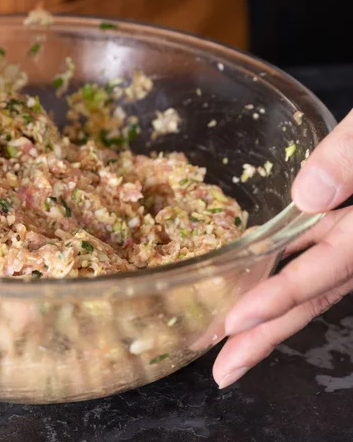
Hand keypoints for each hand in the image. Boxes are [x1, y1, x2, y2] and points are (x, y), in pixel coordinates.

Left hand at [213, 110, 352, 387]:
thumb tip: (309, 195)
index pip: (327, 268)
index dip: (282, 296)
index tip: (237, 323)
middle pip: (318, 294)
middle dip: (270, 334)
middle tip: (226, 371)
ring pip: (319, 282)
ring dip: (276, 316)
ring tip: (233, 346)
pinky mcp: (351, 224)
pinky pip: (323, 255)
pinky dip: (289, 277)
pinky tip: (258, 286)